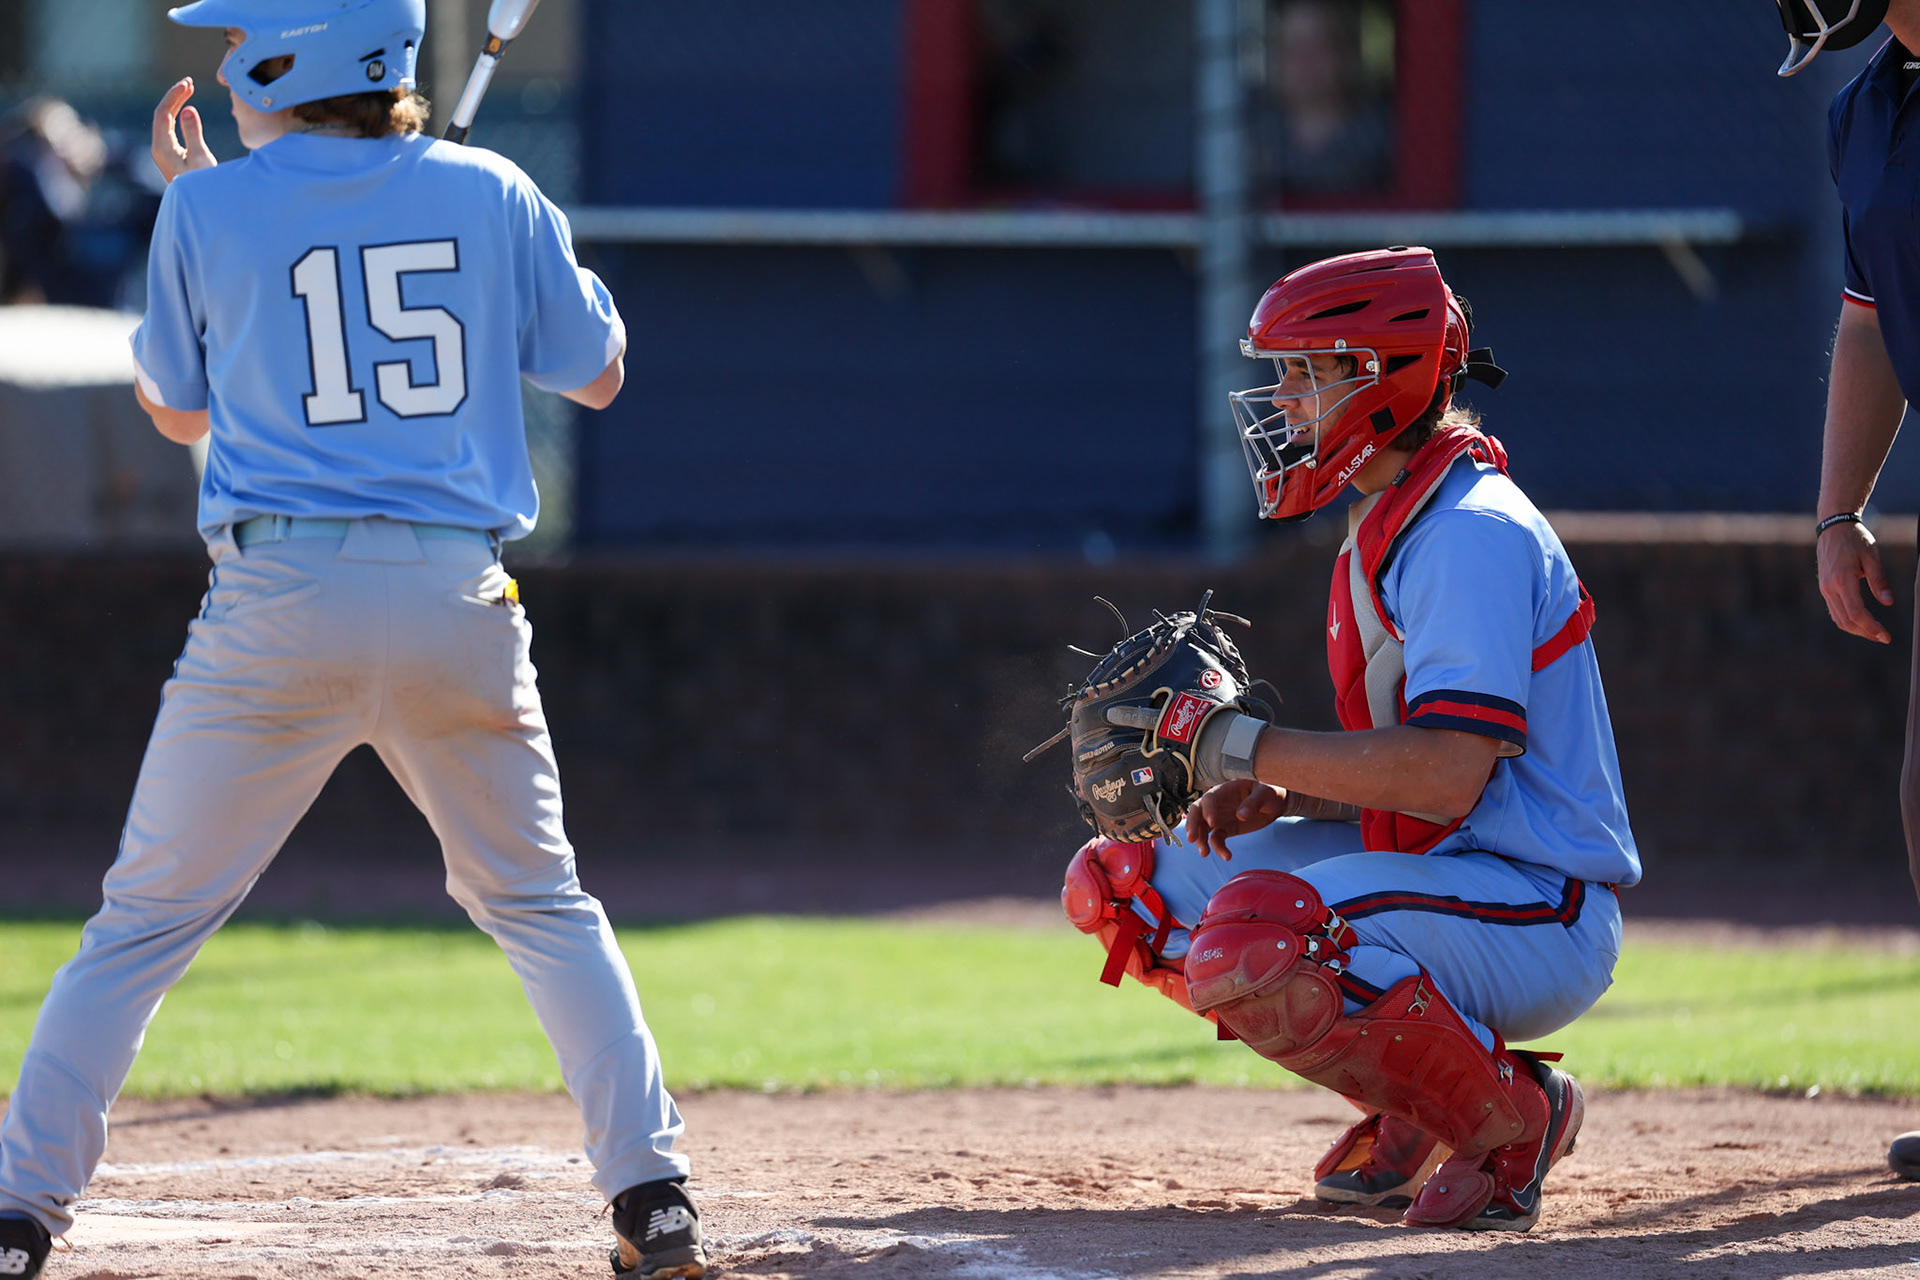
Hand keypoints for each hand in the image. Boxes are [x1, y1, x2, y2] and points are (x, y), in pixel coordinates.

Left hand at [152, 77, 216, 183]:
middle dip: (175, 97)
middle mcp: (159, 148)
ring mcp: (164, 152)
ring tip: (189, 91)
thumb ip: (193, 133)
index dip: (174, 96)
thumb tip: (188, 110)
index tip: (188, 84)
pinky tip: (187, 111)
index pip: (163, 113)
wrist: (200, 207)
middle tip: (189, 83)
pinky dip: (178, 116)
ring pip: (166, 121)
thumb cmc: (203, 185)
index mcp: (162, 147)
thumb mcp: (201, 158)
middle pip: (163, 115)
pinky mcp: (171, 156)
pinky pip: (171, 129)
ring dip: (177, 105)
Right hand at [1183, 780, 1286, 859]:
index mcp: (1225, 790)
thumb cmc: (1269, 792)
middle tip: (1191, 839)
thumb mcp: (1265, 794)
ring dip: (1200, 840)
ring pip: (1202, 828)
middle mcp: (1217, 803)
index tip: (1212, 822)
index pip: (1209, 798)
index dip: (1208, 809)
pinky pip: (1216, 839)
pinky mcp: (1226, 829)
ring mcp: (1220, 817)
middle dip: (1192, 825)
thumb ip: (1253, 803)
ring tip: (1204, 853)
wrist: (1275, 803)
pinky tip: (1227, 856)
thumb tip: (1240, 815)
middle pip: (1197, 812)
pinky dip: (1219, 848)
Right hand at [1817, 520, 1893, 643]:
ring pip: (1839, 619)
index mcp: (1842, 580)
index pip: (1856, 613)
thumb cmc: (1855, 540)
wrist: (1833, 528)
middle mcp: (1829, 588)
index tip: (1885, 635)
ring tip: (1874, 632)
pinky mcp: (1824, 588)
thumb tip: (1888, 602)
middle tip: (1883, 637)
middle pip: (1846, 621)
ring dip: (1856, 629)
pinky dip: (1848, 621)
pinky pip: (1835, 611)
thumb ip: (1879, 581)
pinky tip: (1861, 621)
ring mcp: (1824, 589)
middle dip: (1865, 632)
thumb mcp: (1872, 557)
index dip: (1871, 627)